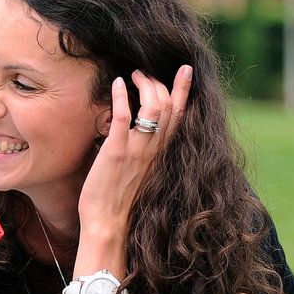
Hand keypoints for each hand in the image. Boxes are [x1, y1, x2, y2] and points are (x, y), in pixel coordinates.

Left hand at [78, 66, 191, 226]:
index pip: (180, 115)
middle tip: (143, 72)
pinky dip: (121, 96)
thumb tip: (134, 134)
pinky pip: (124, 116)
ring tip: (132, 75)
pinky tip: (116, 84)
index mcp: (160, 154)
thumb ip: (142, 153)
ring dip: (145, 84)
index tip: (186, 69)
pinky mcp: (116, 151)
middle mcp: (153, 150)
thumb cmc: (118, 201)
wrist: (107, 224)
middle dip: (159, 81)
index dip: (184, 90)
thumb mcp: (138, 173)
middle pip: (168, 106)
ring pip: (153, 107)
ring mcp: (136, 150)